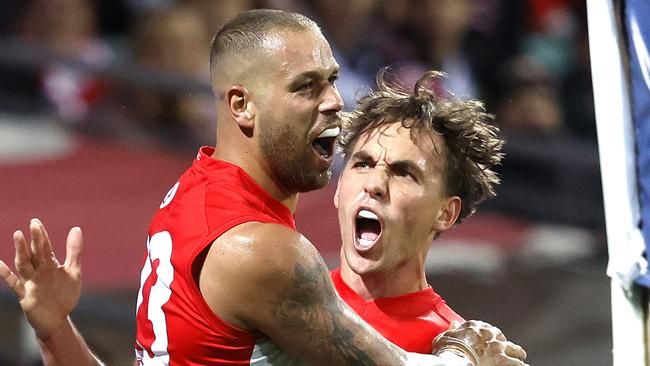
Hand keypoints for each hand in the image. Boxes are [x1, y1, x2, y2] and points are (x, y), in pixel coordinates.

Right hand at [0, 218, 82, 340]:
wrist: (58, 319)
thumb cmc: (64, 295)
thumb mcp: (73, 271)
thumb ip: (74, 251)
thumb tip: (76, 228)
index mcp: (49, 264)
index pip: (44, 247)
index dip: (41, 235)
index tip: (36, 221)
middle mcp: (38, 271)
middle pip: (35, 252)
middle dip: (35, 239)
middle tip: (33, 223)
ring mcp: (31, 282)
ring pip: (24, 264)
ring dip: (21, 250)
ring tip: (18, 235)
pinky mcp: (26, 295)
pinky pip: (14, 284)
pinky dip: (6, 275)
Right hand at [433, 320, 528, 365]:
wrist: (455, 358)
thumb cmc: (448, 349)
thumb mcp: (445, 336)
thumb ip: (452, 330)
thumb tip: (454, 325)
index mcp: (476, 326)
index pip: (486, 328)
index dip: (489, 335)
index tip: (489, 339)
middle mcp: (489, 334)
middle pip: (501, 337)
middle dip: (503, 343)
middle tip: (505, 349)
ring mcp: (497, 347)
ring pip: (513, 348)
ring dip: (517, 353)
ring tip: (521, 356)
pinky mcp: (502, 359)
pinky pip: (517, 363)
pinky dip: (521, 365)